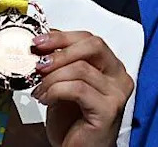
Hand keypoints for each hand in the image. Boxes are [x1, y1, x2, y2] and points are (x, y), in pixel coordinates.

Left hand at [31, 31, 133, 146]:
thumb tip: (41, 44)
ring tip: (39, 89)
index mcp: (110, 65)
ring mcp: (116, 93)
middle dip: (60, 50)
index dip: (61, 37)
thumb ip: (60, 62)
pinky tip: (45, 99)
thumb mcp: (63, 82)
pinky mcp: (108, 109)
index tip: (39, 41)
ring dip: (52, 77)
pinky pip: (78, 88)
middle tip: (39, 62)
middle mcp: (119, 76)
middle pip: (92, 46)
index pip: (89, 38)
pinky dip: (56, 90)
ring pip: (81, 68)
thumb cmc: (72, 120)